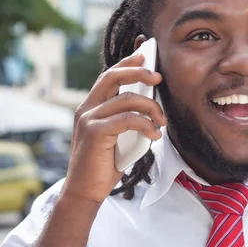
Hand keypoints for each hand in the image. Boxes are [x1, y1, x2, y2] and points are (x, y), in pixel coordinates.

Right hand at [63, 53, 167, 204]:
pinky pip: (127, 119)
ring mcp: (89, 119)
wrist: (85, 191)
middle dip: (139, 72)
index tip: (144, 55)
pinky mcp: (95, 132)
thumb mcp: (118, 136)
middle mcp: (87, 108)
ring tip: (162, 121)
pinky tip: (154, 135)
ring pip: (126, 99)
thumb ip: (127, 118)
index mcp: (91, 107)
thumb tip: (152, 105)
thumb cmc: (104, 165)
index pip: (109, 76)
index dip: (127, 63)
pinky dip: (146, 124)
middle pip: (113, 76)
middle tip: (159, 77)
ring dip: (151, 107)